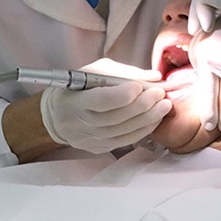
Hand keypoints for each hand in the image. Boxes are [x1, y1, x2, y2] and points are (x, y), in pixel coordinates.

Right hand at [40, 58, 171, 152]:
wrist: (57, 115)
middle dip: (142, 106)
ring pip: (123, 132)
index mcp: (76, 101)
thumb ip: (123, 73)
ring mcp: (89, 139)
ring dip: (148, 119)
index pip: (102, 101)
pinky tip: (155, 119)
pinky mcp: (98, 148)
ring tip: (164, 105)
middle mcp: (81, 123)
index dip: (123, 95)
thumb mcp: (94, 72)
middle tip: (160, 94)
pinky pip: (125, 141)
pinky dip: (143, 130)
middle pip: (116, 118)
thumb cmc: (78, 88)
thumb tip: (154, 77)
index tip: (140, 86)